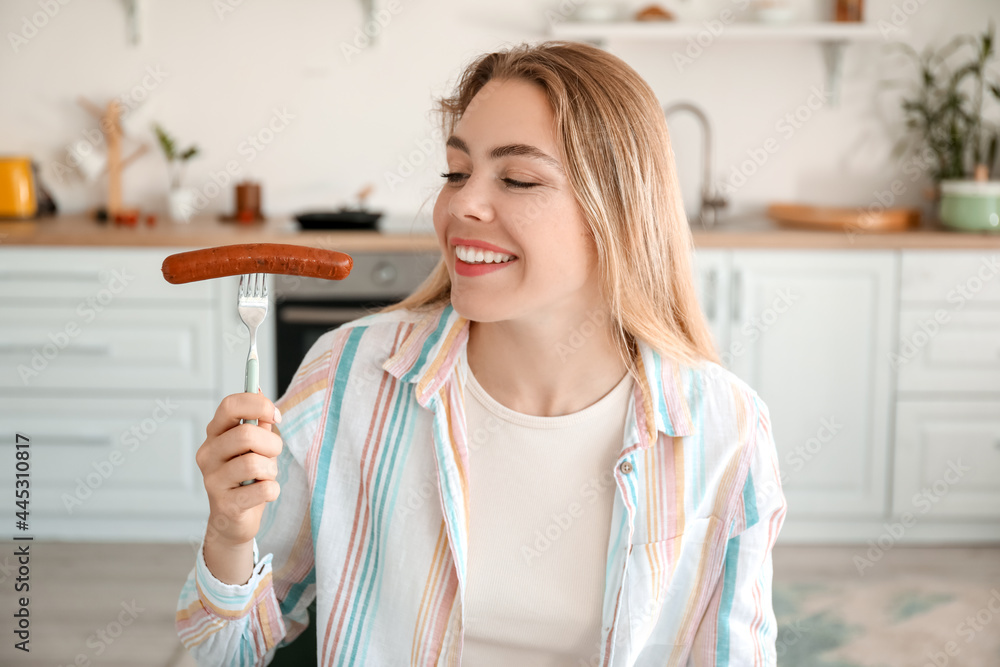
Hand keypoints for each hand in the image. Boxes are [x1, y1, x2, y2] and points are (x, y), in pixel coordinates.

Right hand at [196, 391, 282, 549]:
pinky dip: (272, 491)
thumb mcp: (255, 447)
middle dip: (271, 444)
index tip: (276, 416)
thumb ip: (258, 423)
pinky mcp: (224, 504)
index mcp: (215, 434)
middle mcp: (208, 454)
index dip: (258, 405)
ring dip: (271, 470)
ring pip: (254, 463)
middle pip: (246, 434)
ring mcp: (212, 480)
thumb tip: (258, 389)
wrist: (233, 521)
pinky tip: (263, 494)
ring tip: (266, 477)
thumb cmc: (247, 478)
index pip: (230, 405)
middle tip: (274, 454)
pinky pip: (262, 490)